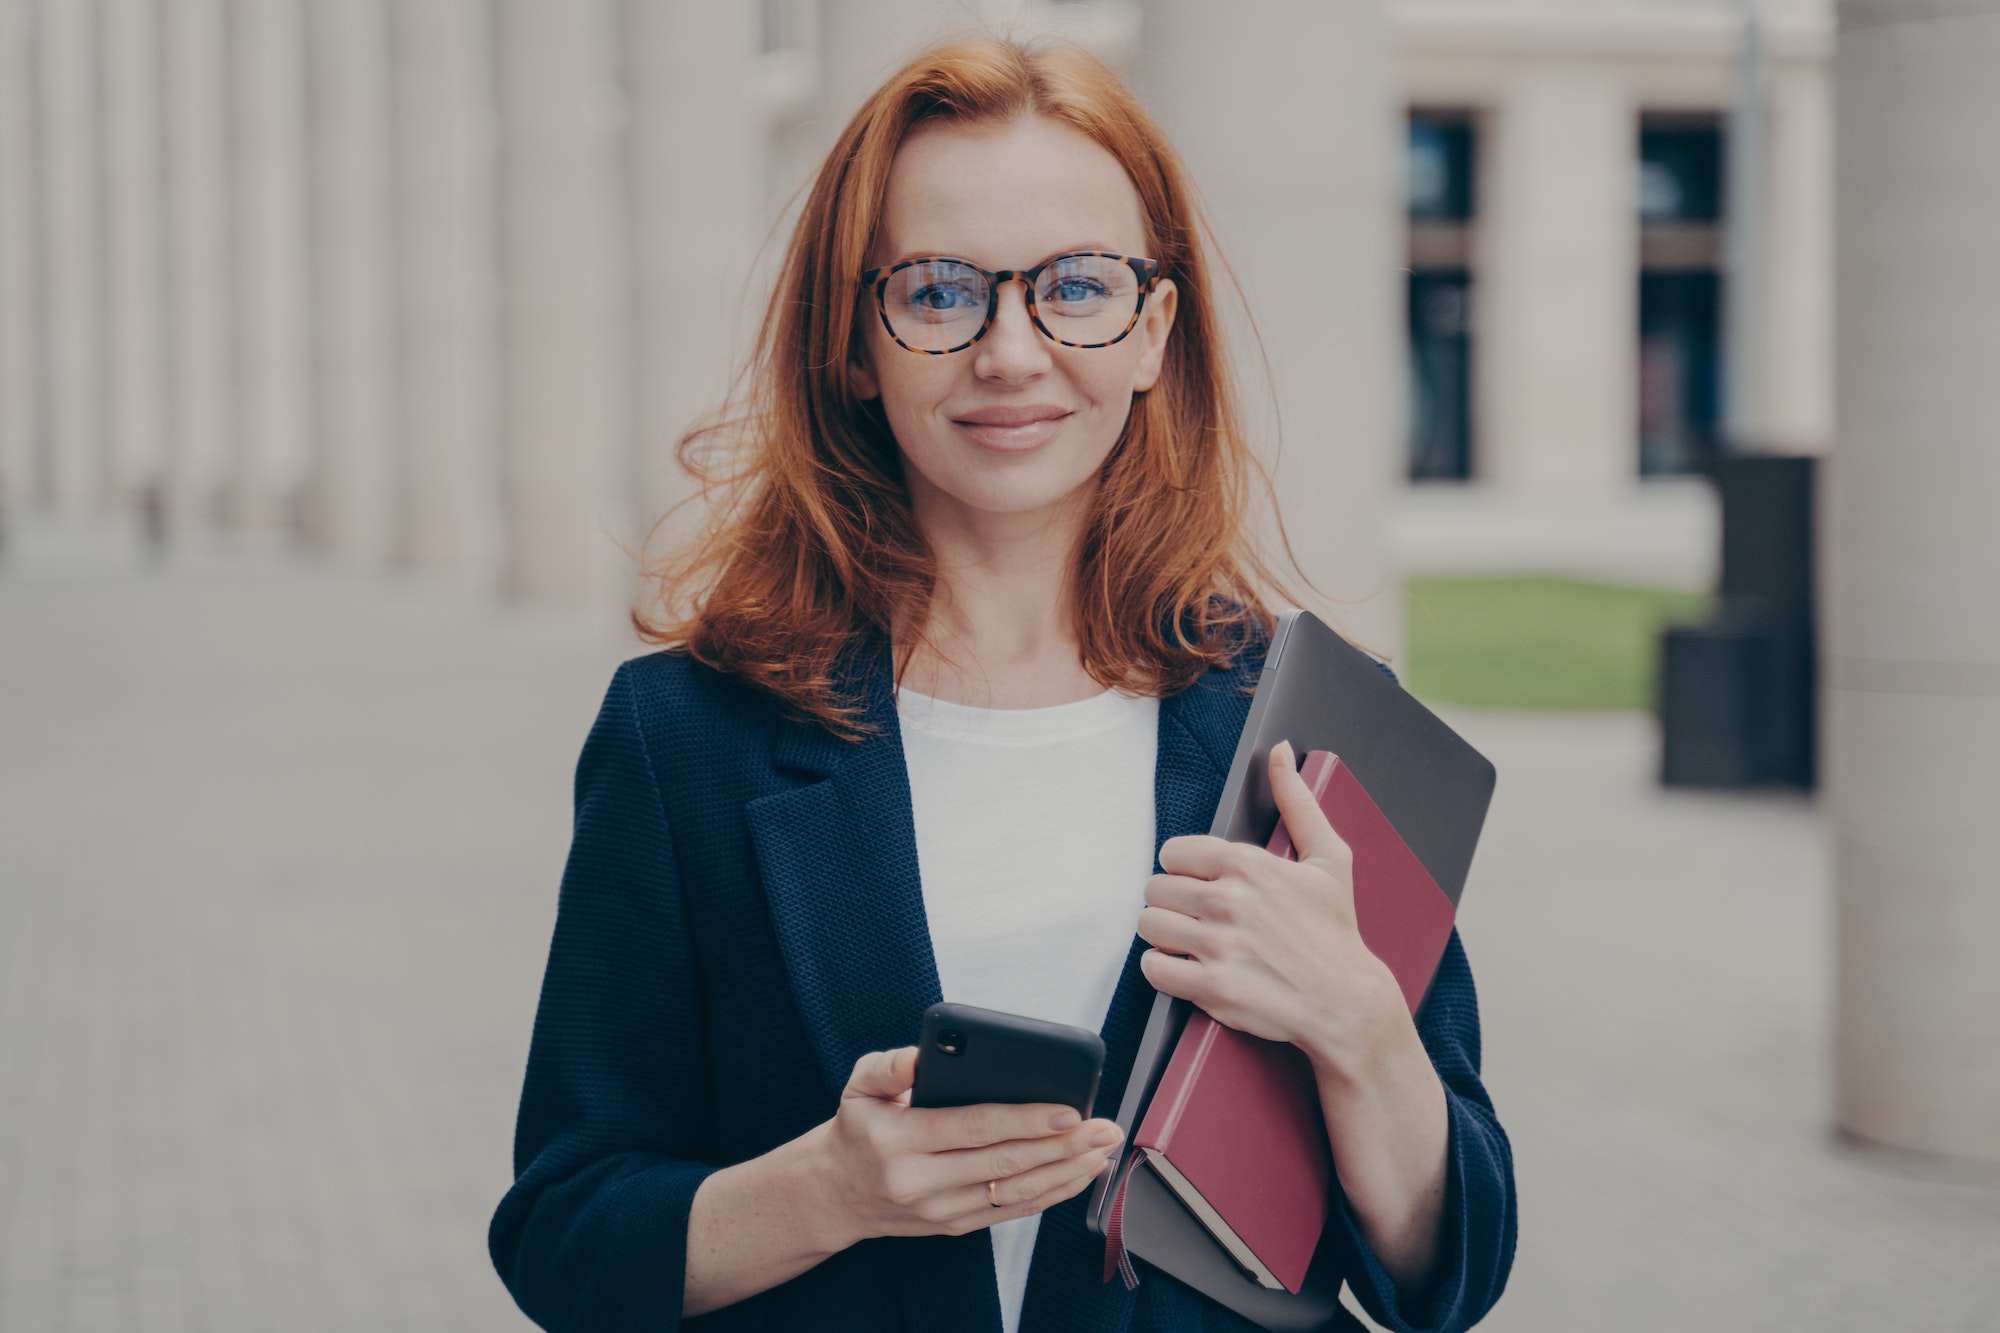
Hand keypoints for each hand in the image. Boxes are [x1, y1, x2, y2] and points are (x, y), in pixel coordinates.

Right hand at [810, 1046, 1122, 1247]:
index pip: (975, 1128)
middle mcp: (921, 1182)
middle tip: (1105, 1127)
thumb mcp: (858, 1085)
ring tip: (1104, 1150)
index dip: (1026, 1120)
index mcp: (901, 1140)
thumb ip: (888, 1064)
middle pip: (1005, 1163)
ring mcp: (941, 1211)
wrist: (835, 1193)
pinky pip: (1012, 1212)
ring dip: (1067, 1172)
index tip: (1069, 1110)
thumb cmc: (858, 1129)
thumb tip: (920, 1054)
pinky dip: (1052, 1193)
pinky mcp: (956, 1226)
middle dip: (1063, 1146)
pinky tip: (1079, 1174)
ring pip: (1016, 1193)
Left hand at [1136, 739, 1408, 1078]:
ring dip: (1164, 935)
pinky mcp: (1213, 987)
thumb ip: (1297, 802)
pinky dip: (1163, 969)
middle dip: (1171, 902)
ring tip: (1189, 940)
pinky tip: (1185, 967)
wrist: (1347, 1003)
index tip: (1200, 883)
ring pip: (1149, 925)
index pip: (1173, 851)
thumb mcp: (1329, 859)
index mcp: (1249, 865)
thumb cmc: (1336, 932)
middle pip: (1155, 888)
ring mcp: (1220, 946)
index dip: (1184, 869)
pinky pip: (1154, 968)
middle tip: (1194, 915)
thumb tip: (1281, 751)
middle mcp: (1230, 901)